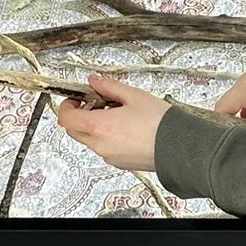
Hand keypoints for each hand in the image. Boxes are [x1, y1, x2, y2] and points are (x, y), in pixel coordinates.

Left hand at [54, 75, 170, 171]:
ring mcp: (109, 156)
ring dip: (94, 127)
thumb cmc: (160, 124)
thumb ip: (109, 87)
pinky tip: (125, 128)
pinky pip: (104, 148)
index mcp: (98, 126)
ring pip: (89, 140)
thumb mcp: (134, 96)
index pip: (66, 118)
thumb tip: (95, 81)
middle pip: (74, 131)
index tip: (76, 98)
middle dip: (79, 116)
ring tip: (115, 114)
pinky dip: (106, 137)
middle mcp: (99, 144)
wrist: (179, 147)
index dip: (67, 106)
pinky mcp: (119, 163)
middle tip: (94, 103)